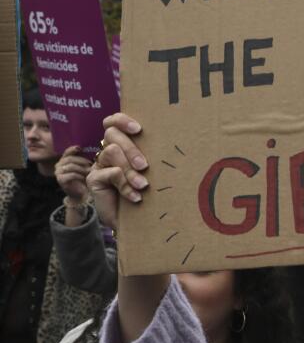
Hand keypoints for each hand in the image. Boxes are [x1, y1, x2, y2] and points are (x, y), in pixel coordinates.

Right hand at [54, 146, 91, 203]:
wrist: (81, 194)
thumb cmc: (84, 179)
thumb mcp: (85, 167)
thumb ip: (85, 159)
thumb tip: (92, 150)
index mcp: (64, 160)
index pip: (67, 152)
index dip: (73, 149)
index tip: (80, 148)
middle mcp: (58, 165)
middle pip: (70, 159)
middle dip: (82, 161)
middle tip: (90, 165)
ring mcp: (58, 173)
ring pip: (71, 166)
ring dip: (82, 169)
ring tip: (89, 172)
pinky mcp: (60, 180)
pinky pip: (71, 174)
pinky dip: (80, 175)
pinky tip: (85, 178)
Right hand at [86, 113, 148, 229]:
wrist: (136, 222)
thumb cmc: (149, 194)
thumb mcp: (152, 172)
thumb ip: (152, 156)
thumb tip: (170, 144)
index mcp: (123, 144)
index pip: (114, 122)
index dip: (122, 120)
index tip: (138, 129)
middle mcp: (109, 151)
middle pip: (113, 135)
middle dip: (131, 149)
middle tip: (144, 166)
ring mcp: (100, 164)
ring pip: (112, 152)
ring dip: (130, 170)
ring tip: (143, 186)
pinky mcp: (93, 178)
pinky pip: (110, 173)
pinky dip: (125, 185)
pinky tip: (135, 197)